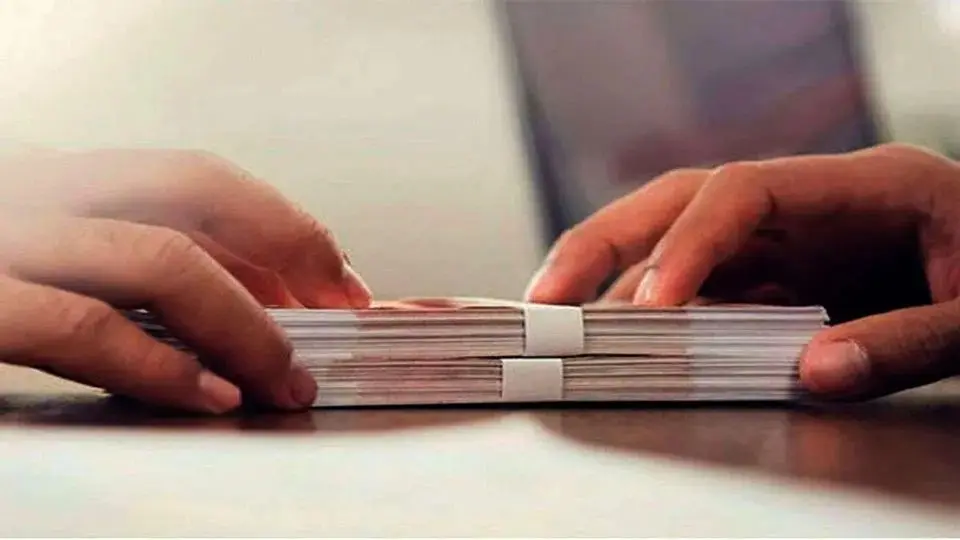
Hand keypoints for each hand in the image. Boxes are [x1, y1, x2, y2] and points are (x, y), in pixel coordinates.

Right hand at [0, 148, 371, 412]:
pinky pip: (88, 329)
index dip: (285, 226)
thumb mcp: (45, 252)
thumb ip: (125, 262)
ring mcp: (10, 241)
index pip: (198, 181)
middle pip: (197, 190)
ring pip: (164, 259)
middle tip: (340, 313)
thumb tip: (244, 307)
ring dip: (246, 326)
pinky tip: (214, 393)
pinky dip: (164, 365)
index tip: (338, 279)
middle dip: (290, 250)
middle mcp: (40, 191)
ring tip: (287, 379)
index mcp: (60, 178)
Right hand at [526, 143, 959, 399]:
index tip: (654, 308)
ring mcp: (785, 240)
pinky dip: (651, 315)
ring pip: (673, 240)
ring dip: (611, 280)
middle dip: (604, 244)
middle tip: (547, 300)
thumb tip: (816, 373)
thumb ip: (911, 341)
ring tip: (561, 325)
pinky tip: (618, 342)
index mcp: (861, 185)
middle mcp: (805, 204)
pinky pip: (697, 289)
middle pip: (679, 200)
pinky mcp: (776, 277)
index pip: (742, 191)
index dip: (686, 244)